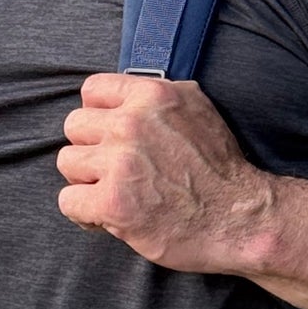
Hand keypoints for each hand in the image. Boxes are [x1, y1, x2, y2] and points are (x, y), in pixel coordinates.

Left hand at [56, 73, 275, 274]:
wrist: (240, 218)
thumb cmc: (220, 168)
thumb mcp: (198, 108)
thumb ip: (159, 96)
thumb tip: (127, 92)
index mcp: (152, 96)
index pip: (92, 90)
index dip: (99, 115)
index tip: (112, 136)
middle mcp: (132, 124)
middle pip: (74, 125)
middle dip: (91, 149)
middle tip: (114, 170)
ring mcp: (120, 163)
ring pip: (67, 162)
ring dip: (87, 181)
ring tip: (114, 192)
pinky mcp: (113, 202)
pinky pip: (68, 200)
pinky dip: (85, 213)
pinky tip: (110, 218)